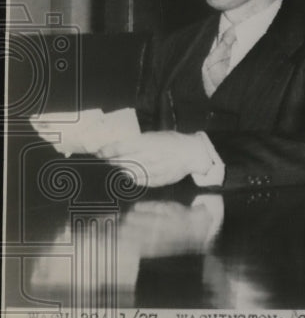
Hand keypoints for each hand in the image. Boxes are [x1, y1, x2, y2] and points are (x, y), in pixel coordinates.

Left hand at [96, 131, 211, 186]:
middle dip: (113, 160)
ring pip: (129, 172)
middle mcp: (149, 157)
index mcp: (148, 143)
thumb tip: (120, 147)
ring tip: (119, 166)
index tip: (100, 152)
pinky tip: (130, 174)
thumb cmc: (173, 141)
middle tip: (108, 159)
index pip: (120, 148)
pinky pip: (139, 181)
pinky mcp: (158, 180)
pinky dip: (132, 178)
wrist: (192, 153)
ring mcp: (153, 170)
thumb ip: (139, 142)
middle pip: (123, 161)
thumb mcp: (156, 135)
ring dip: (121, 169)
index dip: (107, 151)